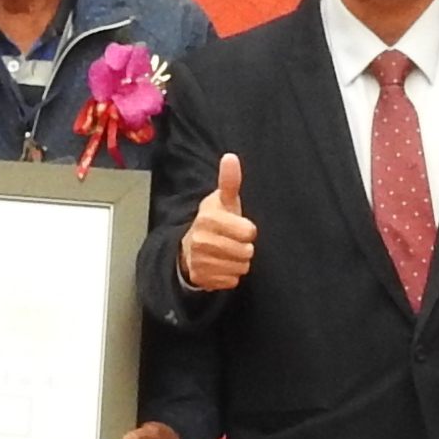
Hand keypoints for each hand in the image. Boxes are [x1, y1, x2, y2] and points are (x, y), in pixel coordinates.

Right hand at [180, 155, 257, 293]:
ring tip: (226, 252)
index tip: (239, 227)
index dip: (248, 230)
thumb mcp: (223, 201)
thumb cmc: (215, 222)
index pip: (249, 232)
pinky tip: (220, 265)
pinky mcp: (202, 279)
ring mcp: (199, 261)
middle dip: (244, 247)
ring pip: (241, 267)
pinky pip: (232, 281)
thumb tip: (231, 157)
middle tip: (232, 241)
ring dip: (238, 261)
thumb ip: (229, 181)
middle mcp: (200, 240)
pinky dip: (230, 275)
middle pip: (246, 252)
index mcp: (208, 218)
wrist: (190, 248)